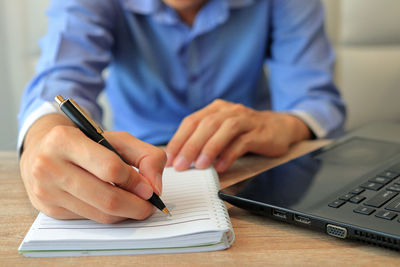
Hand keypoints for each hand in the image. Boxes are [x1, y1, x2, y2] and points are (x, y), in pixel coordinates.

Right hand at [20, 114, 165, 222]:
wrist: (44, 149)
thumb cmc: (87, 142)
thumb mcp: (117, 139)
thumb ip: (145, 156)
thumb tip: (155, 187)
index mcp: (64, 140)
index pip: (110, 168)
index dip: (135, 182)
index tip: (150, 189)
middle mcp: (48, 165)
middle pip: (106, 197)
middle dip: (136, 205)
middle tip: (150, 206)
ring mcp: (45, 190)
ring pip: (99, 213)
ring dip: (125, 213)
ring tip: (137, 206)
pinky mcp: (48, 209)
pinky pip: (89, 218)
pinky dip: (109, 215)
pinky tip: (115, 206)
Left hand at [166, 99, 310, 172]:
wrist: (280, 127)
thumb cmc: (245, 132)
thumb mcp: (222, 131)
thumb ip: (205, 139)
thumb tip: (182, 159)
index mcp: (215, 109)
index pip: (191, 121)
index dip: (178, 140)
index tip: (169, 158)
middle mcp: (229, 111)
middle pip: (205, 125)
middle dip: (190, 146)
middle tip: (180, 166)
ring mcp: (245, 119)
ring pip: (223, 130)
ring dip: (209, 149)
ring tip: (199, 166)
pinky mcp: (259, 132)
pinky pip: (241, 142)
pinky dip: (229, 155)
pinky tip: (220, 166)